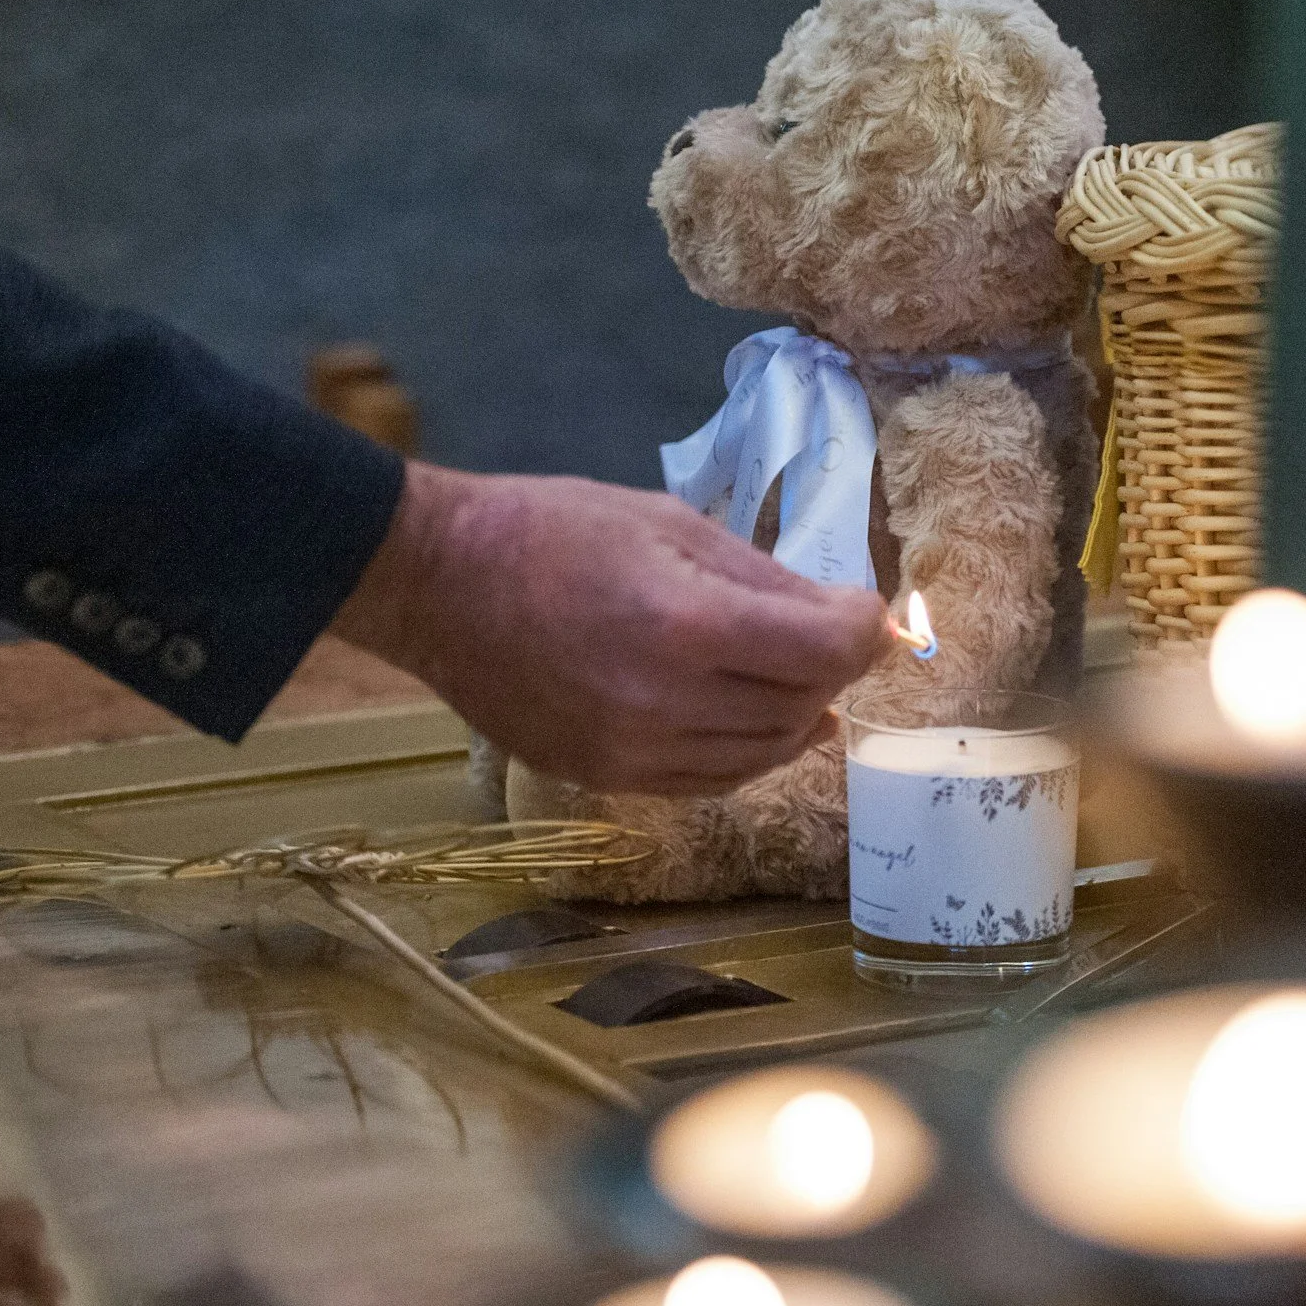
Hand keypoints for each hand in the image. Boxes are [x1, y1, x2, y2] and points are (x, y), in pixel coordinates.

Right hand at [333, 462, 886, 793]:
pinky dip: (748, 750)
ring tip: (795, 675)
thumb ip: (767, 580)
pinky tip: (750, 715)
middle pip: (801, 705)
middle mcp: (664, 703)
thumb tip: (852, 619)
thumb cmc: (553, 530)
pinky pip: (710, 779)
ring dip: (797, 714)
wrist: (437, 584)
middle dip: (831, 668)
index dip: (863, 630)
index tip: (869, 612)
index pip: (823, 650)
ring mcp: (632, 753)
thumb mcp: (670, 525)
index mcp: (685, 625)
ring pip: (763, 753)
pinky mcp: (606, 780)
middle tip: (829, 633)